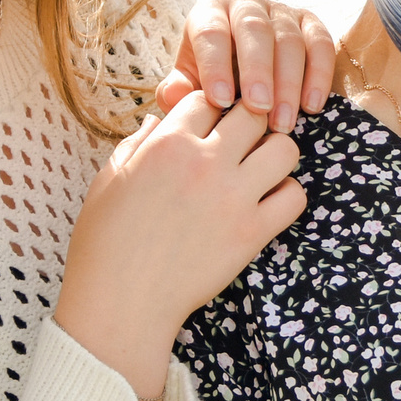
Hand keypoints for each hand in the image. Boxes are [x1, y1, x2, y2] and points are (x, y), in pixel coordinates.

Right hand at [54, 95, 306, 400]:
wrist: (120, 303)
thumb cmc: (105, 243)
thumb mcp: (109, 179)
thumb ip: (138, 142)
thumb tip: (158, 118)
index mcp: (167, 144)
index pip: (208, 97)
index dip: (210, 108)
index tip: (208, 127)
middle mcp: (204, 162)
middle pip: (254, 112)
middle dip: (250, 121)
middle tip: (243, 144)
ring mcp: (233, 197)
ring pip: (286, 149)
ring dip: (276, 155)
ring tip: (259, 171)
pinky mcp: (252, 233)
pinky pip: (295, 197)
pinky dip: (286, 196)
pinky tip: (265, 205)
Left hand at [174, 0, 337, 132]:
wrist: (243, 71)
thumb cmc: (214, 79)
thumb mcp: (189, 82)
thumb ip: (178, 90)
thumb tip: (175, 96)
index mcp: (210, 14)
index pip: (211, 32)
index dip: (215, 66)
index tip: (221, 101)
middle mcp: (246, 5)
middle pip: (254, 29)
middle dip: (258, 71)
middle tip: (259, 109)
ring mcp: (281, 12)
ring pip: (289, 39)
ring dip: (289, 83)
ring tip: (283, 123)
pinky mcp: (310, 24)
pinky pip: (321, 43)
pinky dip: (319, 75)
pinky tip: (312, 106)